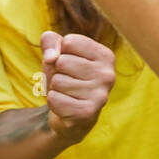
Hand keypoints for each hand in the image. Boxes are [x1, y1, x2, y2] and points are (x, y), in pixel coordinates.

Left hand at [40, 30, 115, 145]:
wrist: (73, 116)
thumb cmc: (66, 77)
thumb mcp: (57, 54)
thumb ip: (50, 42)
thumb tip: (51, 57)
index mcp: (105, 56)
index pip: (69, 42)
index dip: (60, 52)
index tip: (69, 63)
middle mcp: (108, 75)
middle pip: (62, 61)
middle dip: (56, 71)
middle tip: (67, 82)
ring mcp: (100, 96)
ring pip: (57, 81)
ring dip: (55, 88)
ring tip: (67, 94)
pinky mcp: (87, 113)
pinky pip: (54, 99)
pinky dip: (53, 102)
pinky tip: (65, 106)